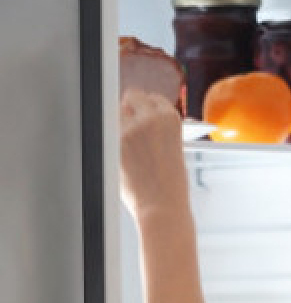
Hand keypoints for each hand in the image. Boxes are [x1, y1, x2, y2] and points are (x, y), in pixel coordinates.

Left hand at [118, 89, 188, 217]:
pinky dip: (109, 139)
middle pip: (132, 97)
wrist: (162, 205)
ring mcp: (131, 127)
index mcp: (171, 118)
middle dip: (130, 111)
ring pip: (115, 112)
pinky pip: (104, 130)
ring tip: (126, 147)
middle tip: (133, 132)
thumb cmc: (170, 183)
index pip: (152, 98)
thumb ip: (158, 129)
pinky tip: (119, 155)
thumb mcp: (174, 148)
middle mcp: (151, 118)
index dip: (147, 109)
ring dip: (118, 124)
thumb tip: (138, 117)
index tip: (144, 120)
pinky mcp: (113, 140)